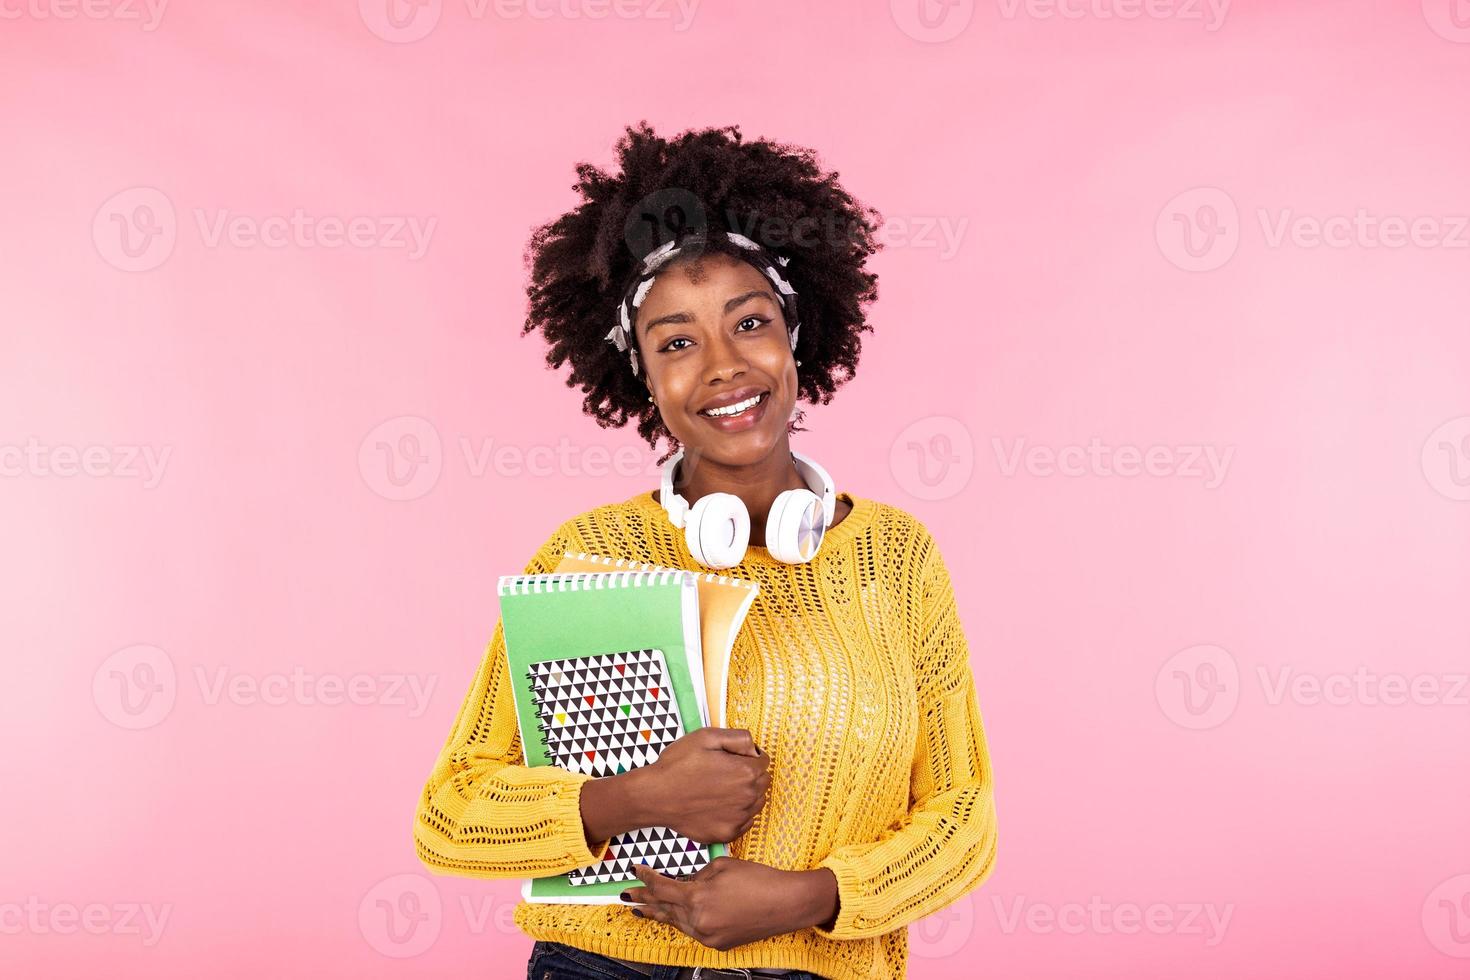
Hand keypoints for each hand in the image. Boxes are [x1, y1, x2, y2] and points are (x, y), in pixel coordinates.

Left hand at [620, 857, 838, 950]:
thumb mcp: (722, 866)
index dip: (646, 879)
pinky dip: (682, 922)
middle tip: (627, 895)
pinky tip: (674, 918)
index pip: (662, 888)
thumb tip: (687, 881)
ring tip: (642, 910)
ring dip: (659, 914)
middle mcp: (698, 921)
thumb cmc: (759, 879)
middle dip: (644, 900)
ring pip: (676, 923)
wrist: (786, 903)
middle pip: (663, 909)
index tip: (635, 871)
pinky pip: (693, 931)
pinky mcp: (718, 944)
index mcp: (697, 897)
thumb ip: (698, 875)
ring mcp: (707, 936)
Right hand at [641, 728, 770, 843]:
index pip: (764, 761)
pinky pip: (746, 822)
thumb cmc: (678, 765)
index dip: (749, 756)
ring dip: (746, 794)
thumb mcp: (707, 736)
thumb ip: (739, 738)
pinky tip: (718, 805)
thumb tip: (754, 748)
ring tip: (720, 789)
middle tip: (725, 772)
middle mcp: (748, 797)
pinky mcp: (728, 833)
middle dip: (750, 774)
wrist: (655, 796)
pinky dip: (737, 813)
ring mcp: (739, 818)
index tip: (733, 758)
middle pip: (763, 782)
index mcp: (746, 772)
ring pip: (757, 802)